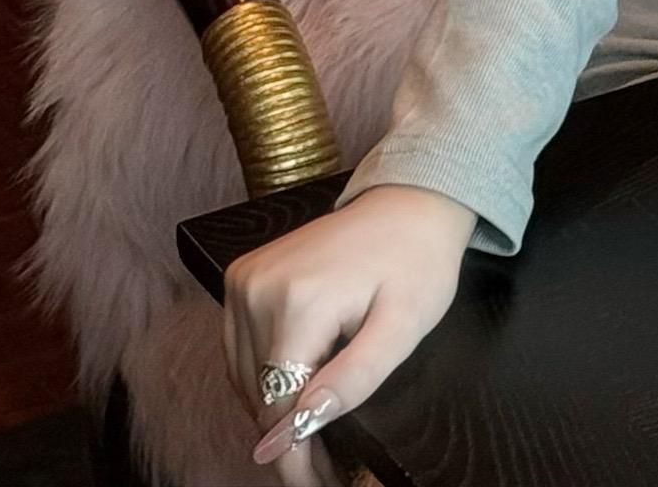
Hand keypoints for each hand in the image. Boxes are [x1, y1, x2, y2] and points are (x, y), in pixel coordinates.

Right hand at [223, 183, 476, 479]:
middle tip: (331, 464)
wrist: (410, 200)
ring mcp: (245, 278)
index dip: (296, 459)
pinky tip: (298, 389)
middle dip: (290, 439)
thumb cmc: (416, 261)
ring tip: (317, 432)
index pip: (278, 408)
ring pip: (245, 380)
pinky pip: (241, 351)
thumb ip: (350, 382)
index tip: (322, 485)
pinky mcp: (242, 276)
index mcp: (298, 299)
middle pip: (258, 397)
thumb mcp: (402, 329)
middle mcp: (257, 287)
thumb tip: (295, 431)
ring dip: (276, 412)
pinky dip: (265, 379)